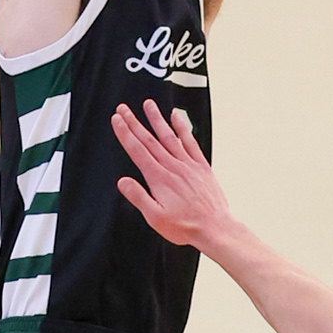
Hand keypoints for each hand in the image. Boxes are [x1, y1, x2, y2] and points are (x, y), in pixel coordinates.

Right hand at [112, 100, 233, 251]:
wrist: (215, 227)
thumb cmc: (186, 226)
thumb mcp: (155, 217)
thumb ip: (138, 197)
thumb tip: (123, 182)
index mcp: (159, 178)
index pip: (137, 150)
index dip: (125, 133)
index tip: (117, 120)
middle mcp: (173, 167)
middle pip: (149, 139)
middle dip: (134, 122)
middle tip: (124, 108)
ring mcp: (188, 165)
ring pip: (169, 136)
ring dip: (156, 119)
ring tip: (148, 105)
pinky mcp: (201, 167)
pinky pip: (190, 142)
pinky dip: (182, 128)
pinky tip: (176, 117)